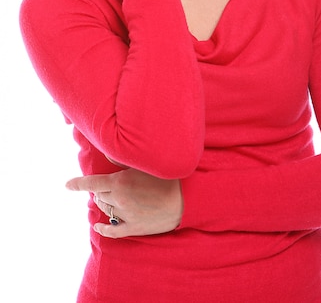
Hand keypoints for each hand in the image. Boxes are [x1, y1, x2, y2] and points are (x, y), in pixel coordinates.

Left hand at [66, 168, 182, 237]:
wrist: (185, 199)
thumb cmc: (167, 177)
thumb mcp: (145, 164)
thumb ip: (124, 160)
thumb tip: (108, 156)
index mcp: (120, 182)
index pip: (91, 183)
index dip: (77, 184)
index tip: (67, 185)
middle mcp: (119, 199)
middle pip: (99, 195)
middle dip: (99, 189)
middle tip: (107, 184)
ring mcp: (126, 215)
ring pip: (105, 209)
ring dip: (104, 202)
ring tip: (109, 197)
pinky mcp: (134, 228)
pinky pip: (113, 231)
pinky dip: (103, 228)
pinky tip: (97, 226)